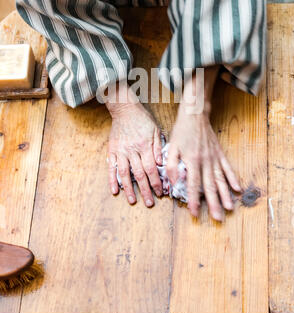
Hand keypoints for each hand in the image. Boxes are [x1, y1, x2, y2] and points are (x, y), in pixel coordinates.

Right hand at [106, 81, 162, 207]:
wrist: (124, 109)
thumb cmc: (142, 120)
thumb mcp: (155, 130)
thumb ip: (159, 148)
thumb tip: (161, 164)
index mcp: (145, 146)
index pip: (152, 169)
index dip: (156, 182)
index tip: (160, 192)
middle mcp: (132, 151)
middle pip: (140, 174)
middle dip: (145, 190)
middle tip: (150, 203)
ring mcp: (121, 151)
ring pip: (125, 173)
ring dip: (129, 189)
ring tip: (133, 200)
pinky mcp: (112, 151)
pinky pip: (112, 167)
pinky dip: (112, 179)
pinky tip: (115, 190)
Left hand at [167, 69, 240, 219]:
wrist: (195, 115)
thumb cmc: (181, 131)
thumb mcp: (171, 147)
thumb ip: (170, 165)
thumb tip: (172, 182)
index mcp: (192, 161)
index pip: (192, 185)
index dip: (193, 200)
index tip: (195, 214)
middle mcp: (205, 161)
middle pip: (210, 186)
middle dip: (214, 203)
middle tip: (218, 218)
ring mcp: (214, 158)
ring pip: (221, 179)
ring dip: (225, 195)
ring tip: (230, 208)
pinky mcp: (220, 153)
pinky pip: (227, 168)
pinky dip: (233, 179)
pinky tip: (237, 189)